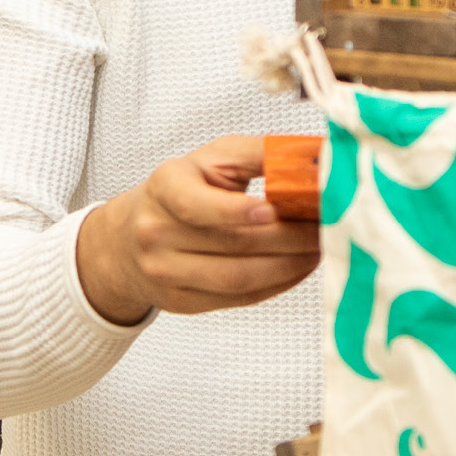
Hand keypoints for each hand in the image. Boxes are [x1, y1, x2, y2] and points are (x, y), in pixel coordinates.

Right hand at [75, 136, 320, 324]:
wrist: (129, 238)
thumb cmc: (184, 188)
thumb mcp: (212, 159)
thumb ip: (260, 154)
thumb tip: (315, 156)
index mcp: (164, 187)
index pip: (196, 205)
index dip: (236, 210)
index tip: (275, 209)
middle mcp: (157, 233)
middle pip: (231, 244)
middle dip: (288, 238)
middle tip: (325, 227)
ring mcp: (166, 273)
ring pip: (238, 278)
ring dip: (289, 266)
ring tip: (318, 250)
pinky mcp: (182, 302)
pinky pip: (239, 299)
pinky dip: (276, 284)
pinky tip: (298, 268)